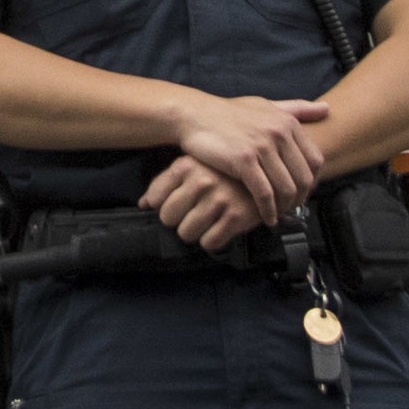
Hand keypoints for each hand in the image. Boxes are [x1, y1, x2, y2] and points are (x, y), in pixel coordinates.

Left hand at [138, 155, 276, 250]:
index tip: (176, 206)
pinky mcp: (237, 216)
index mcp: (187, 166)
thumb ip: (164, 183)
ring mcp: (220, 198)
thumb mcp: (191, 166)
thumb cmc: (221, 172)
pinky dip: (213, 241)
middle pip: (168, 219)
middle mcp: (202, 180)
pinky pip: (210, 243)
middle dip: (179, 221)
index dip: (164, 207)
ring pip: (187, 233)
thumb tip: (143, 204)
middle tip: (193, 215)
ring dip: (195, 233)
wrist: (265, 172)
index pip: (156, 200)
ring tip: (207, 222)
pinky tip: (220, 228)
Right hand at [162, 89, 331, 212]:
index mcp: (287, 122)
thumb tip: (326, 109)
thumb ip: (296, 109)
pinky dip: (268, 210)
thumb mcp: (266, 105)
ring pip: (286, 188)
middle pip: (303, 177)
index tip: (303, 193)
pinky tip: (266, 218)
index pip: (315, 160)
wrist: (196, 116)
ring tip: (280, 215)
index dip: (312, 181)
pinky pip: (264, 193)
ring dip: (285, 208)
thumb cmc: (230, 113)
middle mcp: (278, 133)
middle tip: (292, 209)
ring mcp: (261, 147)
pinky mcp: (243, 161)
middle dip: (300, 198)